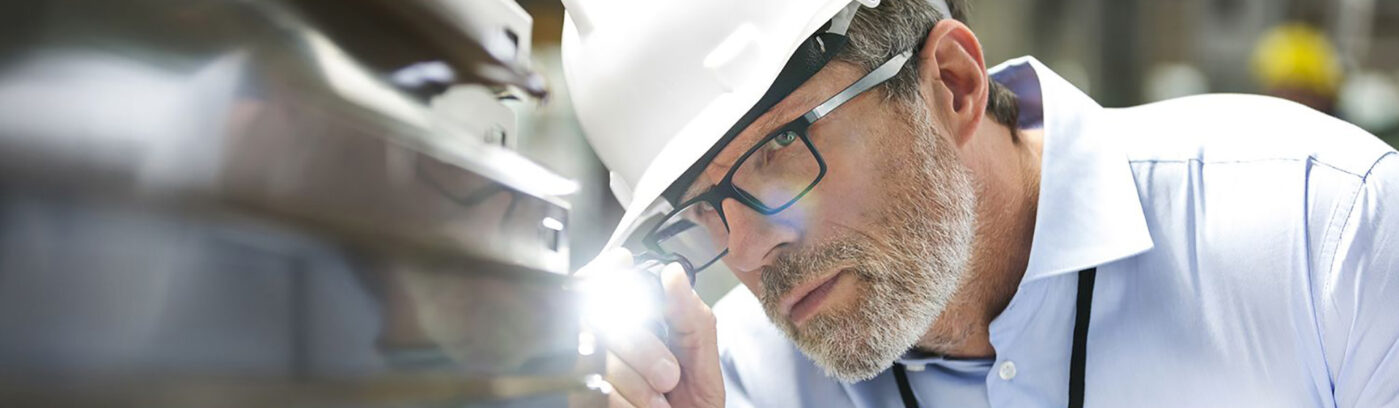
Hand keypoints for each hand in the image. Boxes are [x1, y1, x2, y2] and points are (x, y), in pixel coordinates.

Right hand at [578, 249, 723, 407]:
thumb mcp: (702, 363)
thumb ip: (692, 317)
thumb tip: (674, 274)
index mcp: (631, 326)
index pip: (601, 284)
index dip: (605, 270)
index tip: (622, 264)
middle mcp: (600, 345)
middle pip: (599, 318)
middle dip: (642, 347)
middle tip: (668, 376)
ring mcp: (583, 373)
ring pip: (596, 356)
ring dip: (636, 384)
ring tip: (657, 403)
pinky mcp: (578, 396)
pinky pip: (593, 390)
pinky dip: (624, 403)